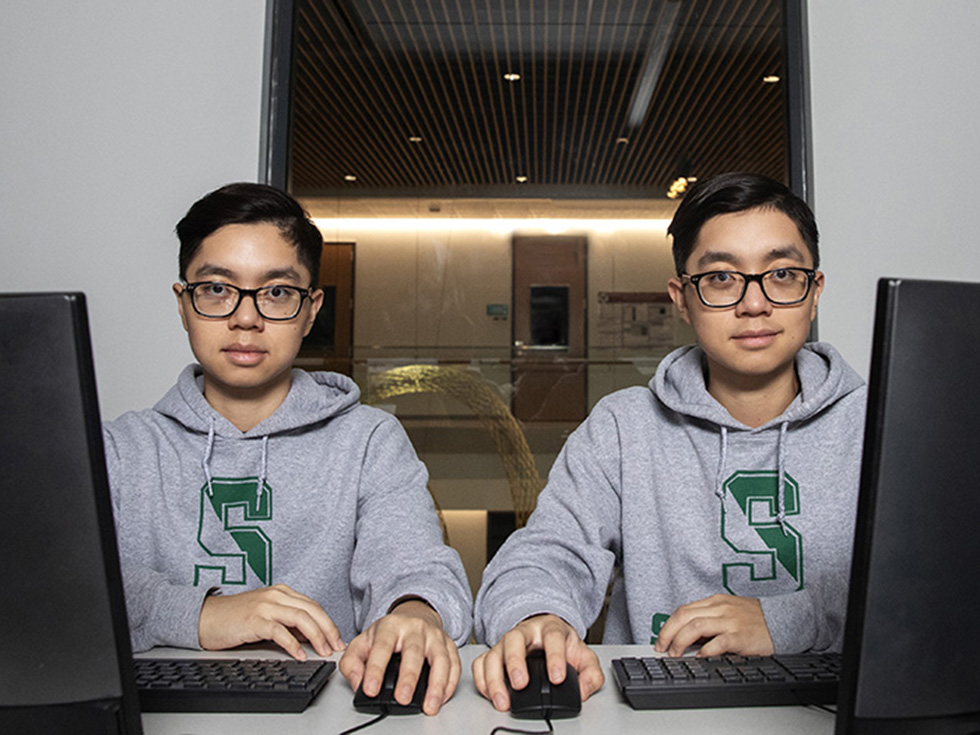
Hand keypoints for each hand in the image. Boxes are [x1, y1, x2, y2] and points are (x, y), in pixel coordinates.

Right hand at [198, 584, 344, 659]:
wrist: (205, 617)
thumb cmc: (235, 618)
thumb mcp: (266, 615)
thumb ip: (287, 621)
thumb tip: (310, 636)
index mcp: (281, 592)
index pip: (313, 605)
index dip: (328, 622)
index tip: (337, 639)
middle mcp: (276, 595)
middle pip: (312, 610)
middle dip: (329, 630)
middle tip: (336, 647)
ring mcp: (265, 606)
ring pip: (301, 618)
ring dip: (316, 636)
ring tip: (323, 651)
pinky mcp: (254, 620)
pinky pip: (280, 632)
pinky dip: (293, 645)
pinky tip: (300, 655)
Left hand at [338, 599, 459, 715]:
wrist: (415, 613)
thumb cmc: (389, 633)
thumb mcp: (363, 641)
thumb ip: (352, 662)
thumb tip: (357, 683)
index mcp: (391, 626)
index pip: (382, 647)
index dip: (375, 669)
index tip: (370, 689)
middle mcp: (415, 628)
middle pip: (414, 651)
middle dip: (409, 677)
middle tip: (403, 698)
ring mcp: (435, 636)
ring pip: (440, 658)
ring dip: (436, 684)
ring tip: (429, 705)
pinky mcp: (449, 645)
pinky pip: (454, 664)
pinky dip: (450, 683)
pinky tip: (442, 697)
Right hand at [472, 614, 603, 711]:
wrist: (548, 634)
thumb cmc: (563, 646)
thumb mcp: (585, 657)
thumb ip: (591, 674)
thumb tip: (582, 691)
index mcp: (551, 629)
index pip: (553, 637)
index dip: (555, 657)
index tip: (557, 678)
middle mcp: (526, 632)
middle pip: (515, 639)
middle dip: (515, 662)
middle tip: (520, 684)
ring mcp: (507, 642)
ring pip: (494, 652)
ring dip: (495, 677)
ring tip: (503, 700)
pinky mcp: (495, 653)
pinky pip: (481, 663)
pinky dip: (482, 679)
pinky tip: (490, 694)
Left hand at [653, 594, 773, 656]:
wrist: (783, 620)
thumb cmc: (754, 619)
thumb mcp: (728, 612)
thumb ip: (709, 619)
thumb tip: (686, 635)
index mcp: (715, 602)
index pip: (683, 610)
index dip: (667, 625)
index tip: (660, 639)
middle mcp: (720, 609)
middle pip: (684, 616)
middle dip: (667, 633)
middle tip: (661, 648)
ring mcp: (730, 621)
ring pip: (696, 627)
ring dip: (680, 642)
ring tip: (675, 654)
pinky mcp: (741, 636)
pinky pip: (718, 642)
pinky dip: (706, 650)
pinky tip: (700, 657)